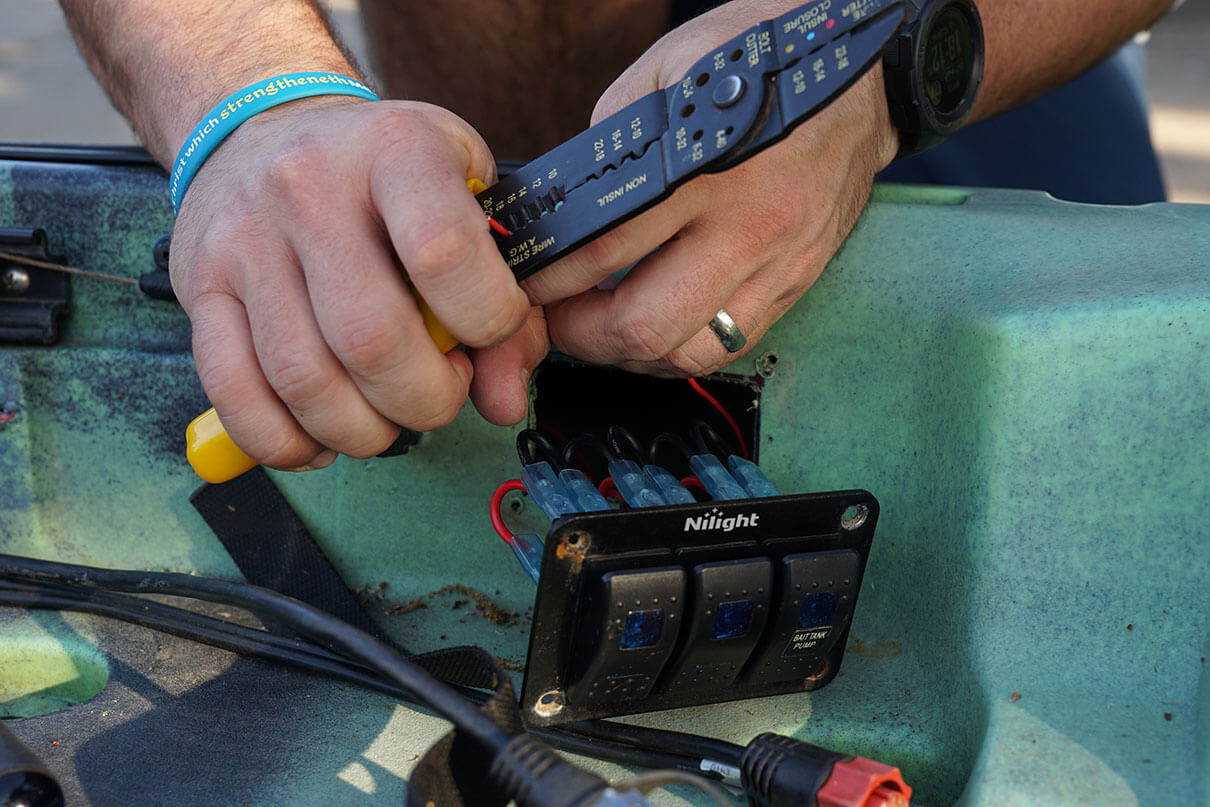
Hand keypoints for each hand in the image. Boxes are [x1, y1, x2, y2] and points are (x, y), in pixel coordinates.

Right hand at [170, 98, 546, 470]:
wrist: (264, 125)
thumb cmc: (382, 172)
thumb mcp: (465, 194)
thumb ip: (505, 296)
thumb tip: (504, 402)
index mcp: (394, 152)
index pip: (445, 253)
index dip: (487, 318)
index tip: (493, 329)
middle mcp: (310, 190)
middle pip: (371, 341)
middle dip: (425, 399)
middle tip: (441, 390)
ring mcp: (246, 241)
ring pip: (303, 381)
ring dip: (362, 430)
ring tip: (386, 412)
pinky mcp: (199, 287)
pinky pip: (234, 394)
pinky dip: (286, 441)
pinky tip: (322, 436)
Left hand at [521, 0, 898, 377]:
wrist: (864, 81)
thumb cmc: (766, 65)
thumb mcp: (672, 66)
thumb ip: (613, 132)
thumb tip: (566, 198)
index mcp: (708, 167)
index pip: (605, 249)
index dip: (551, 280)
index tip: (528, 284)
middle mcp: (749, 226)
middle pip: (647, 325)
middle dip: (582, 336)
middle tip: (557, 318)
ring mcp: (778, 264)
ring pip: (689, 353)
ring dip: (631, 355)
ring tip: (602, 329)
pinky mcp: (795, 283)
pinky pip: (730, 347)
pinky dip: (679, 350)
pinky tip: (656, 328)